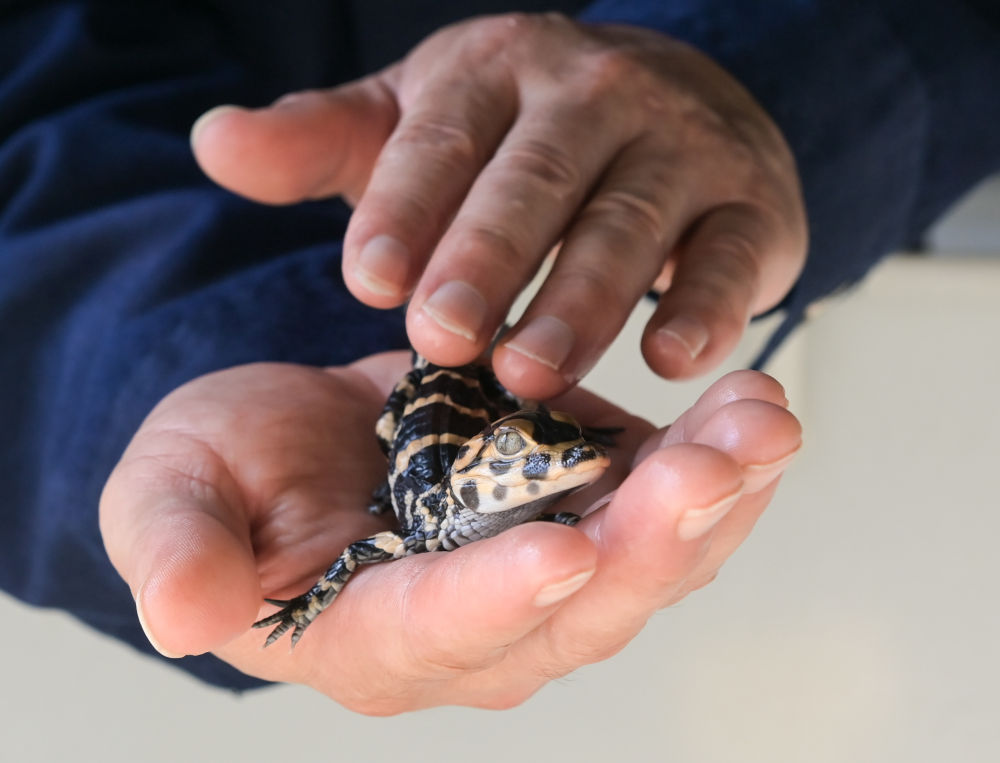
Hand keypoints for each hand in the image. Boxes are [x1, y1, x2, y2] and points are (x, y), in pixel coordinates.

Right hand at [100, 352, 800, 712]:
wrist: (303, 445)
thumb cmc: (228, 474)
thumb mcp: (170, 494)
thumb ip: (176, 549)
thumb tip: (182, 615)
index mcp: (368, 632)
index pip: (433, 632)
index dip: (491, 600)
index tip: (555, 551)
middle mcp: (476, 627)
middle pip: (574, 610)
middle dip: (650, 542)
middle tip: (715, 465)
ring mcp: (542, 573)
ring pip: (643, 561)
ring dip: (713, 497)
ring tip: (764, 421)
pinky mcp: (582, 512)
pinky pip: (665, 511)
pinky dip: (716, 464)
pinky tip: (754, 407)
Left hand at [191, 14, 806, 398]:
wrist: (676, 104)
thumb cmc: (525, 134)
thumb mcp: (420, 122)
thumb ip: (324, 142)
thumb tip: (211, 142)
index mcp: (501, 72)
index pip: (444, 134)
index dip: (406, 204)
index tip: (366, 282)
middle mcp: (597, 94)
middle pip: (539, 177)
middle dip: (490, 257)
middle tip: (444, 340)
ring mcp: (684, 144)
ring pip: (629, 222)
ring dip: (582, 299)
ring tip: (532, 373)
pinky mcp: (752, 203)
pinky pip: (731, 254)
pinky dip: (708, 305)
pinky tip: (670, 362)